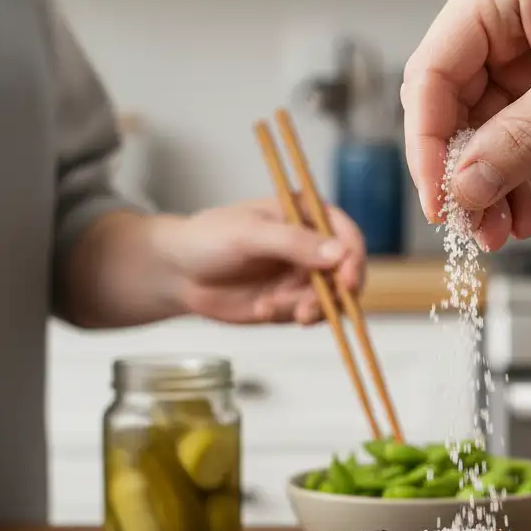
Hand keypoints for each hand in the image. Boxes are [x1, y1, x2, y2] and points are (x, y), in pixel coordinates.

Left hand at [153, 198, 366, 324]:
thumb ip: (294, 242)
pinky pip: (313, 314)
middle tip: (308, 309)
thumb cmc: (208, 239)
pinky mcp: (294, 300)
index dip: (353, 258)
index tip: (346, 280)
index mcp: (307, 214)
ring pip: (333, 298)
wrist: (178, 274)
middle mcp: (314, 244)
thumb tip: (339, 254)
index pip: (347, 235)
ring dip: (309, 308)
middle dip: (332, 293)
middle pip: (348, 271)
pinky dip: (294, 316)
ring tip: (272, 308)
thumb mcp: (249, 234)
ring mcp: (305, 274)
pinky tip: (264, 309)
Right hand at [402, 0, 530, 249]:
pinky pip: (517, 133)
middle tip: (472, 223)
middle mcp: (503, 15)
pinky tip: (524, 208)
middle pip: (452, 106)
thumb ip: (522, 139)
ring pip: (484, 128)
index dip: (427, 144)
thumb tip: (466, 185)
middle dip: (462, 171)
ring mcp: (526, 48)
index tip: (439, 198)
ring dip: (490, 182)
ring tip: (500, 228)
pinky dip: (519, 172)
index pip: (431, 74)